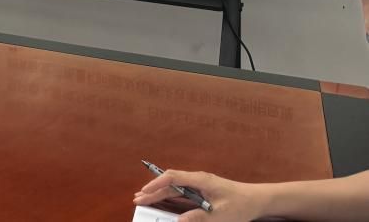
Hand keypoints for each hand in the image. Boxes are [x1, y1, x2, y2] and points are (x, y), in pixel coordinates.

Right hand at [135, 169, 264, 221]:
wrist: (257, 200)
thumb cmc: (241, 204)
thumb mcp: (220, 214)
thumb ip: (199, 217)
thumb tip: (179, 220)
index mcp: (200, 180)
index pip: (173, 177)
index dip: (157, 183)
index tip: (144, 191)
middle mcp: (198, 180)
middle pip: (171, 183)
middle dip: (153, 190)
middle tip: (138, 198)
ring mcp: (200, 185)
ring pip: (175, 188)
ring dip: (160, 193)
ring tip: (145, 199)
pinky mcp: (203, 192)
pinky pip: (183, 193)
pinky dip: (171, 197)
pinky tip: (164, 202)